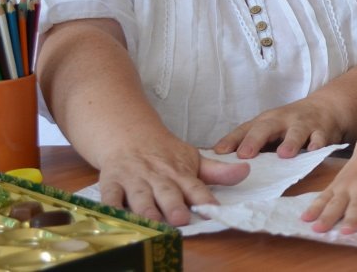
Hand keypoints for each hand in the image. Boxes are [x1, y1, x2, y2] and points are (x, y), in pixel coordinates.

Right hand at [97, 137, 248, 225]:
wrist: (129, 134)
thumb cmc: (165, 154)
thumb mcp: (193, 160)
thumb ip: (218, 171)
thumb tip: (247, 171)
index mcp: (180, 173)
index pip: (196, 187)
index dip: (204, 199)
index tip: (214, 211)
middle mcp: (158, 177)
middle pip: (167, 192)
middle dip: (173, 205)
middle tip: (181, 218)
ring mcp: (134, 180)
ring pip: (139, 196)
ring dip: (145, 209)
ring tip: (153, 221)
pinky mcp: (112, 183)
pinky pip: (110, 196)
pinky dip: (111, 207)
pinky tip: (114, 216)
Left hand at [213, 95, 341, 158]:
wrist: (326, 107)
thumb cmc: (290, 123)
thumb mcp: (269, 128)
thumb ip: (251, 143)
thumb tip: (222, 163)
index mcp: (265, 121)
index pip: (245, 130)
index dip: (231, 141)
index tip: (218, 153)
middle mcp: (282, 120)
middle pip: (266, 128)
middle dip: (254, 140)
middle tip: (244, 155)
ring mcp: (303, 124)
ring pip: (296, 132)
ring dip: (290, 142)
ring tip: (284, 154)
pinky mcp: (322, 131)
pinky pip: (320, 137)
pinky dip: (318, 143)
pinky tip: (314, 150)